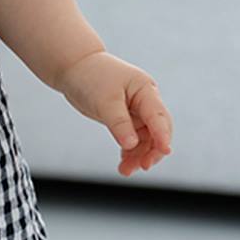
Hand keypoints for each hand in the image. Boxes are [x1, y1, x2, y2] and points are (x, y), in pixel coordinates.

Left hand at [53, 49, 173, 176]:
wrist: (74, 68)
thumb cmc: (91, 78)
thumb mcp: (105, 101)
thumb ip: (119, 123)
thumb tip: (132, 145)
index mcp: (145, 90)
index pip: (158, 116)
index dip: (163, 135)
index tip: (165, 151)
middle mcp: (145, 101)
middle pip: (157, 130)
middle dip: (152, 150)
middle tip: (143, 167)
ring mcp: (136, 111)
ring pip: (145, 139)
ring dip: (138, 155)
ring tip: (125, 171)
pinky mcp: (125, 119)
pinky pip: (133, 139)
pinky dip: (129, 152)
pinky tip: (124, 165)